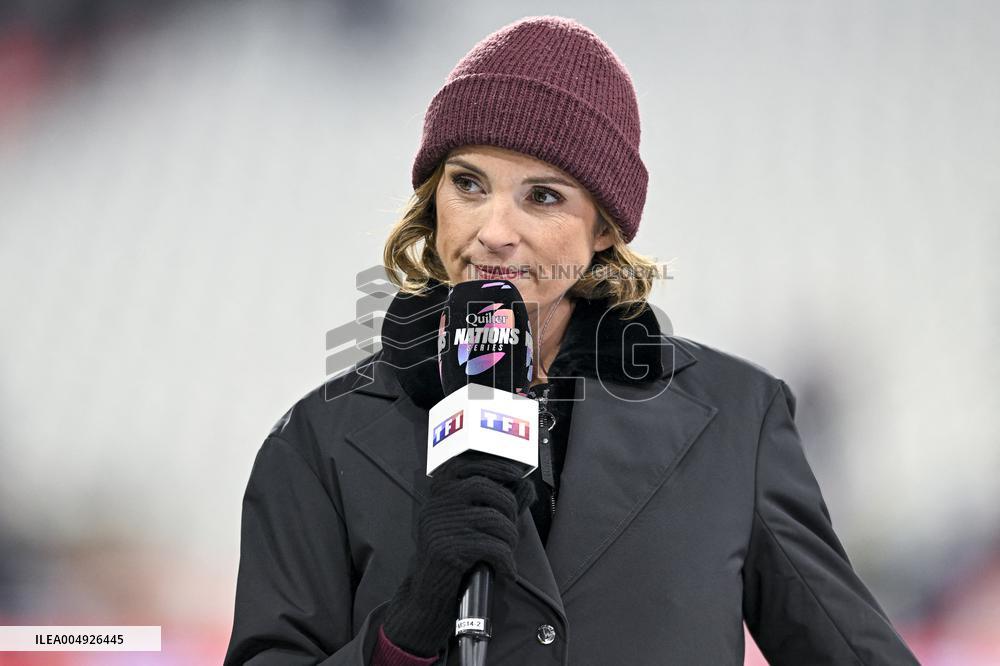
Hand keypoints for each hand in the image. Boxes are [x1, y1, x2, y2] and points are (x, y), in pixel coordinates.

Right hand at [381, 452, 536, 656]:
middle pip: (484, 488)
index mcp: (437, 494)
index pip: (465, 464)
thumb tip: (525, 486)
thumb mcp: (468, 525)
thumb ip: (494, 503)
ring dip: (510, 538)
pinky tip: (506, 572)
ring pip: (494, 519)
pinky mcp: (448, 550)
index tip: (514, 474)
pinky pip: (493, 547)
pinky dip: (507, 562)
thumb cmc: (452, 556)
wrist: (427, 595)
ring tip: (507, 554)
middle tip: (512, 529)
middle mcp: (436, 505)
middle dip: (509, 506)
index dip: (493, 465)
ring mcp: (441, 525)